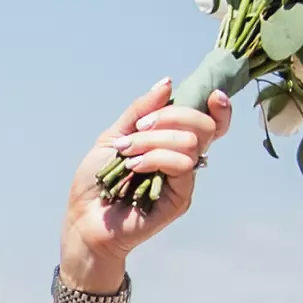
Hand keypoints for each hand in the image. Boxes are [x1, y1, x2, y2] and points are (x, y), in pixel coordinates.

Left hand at [59, 79, 233, 291]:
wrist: (82, 219)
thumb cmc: (96, 181)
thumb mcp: (114, 136)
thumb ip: (140, 111)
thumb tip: (167, 83)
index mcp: (172, 143)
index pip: (211, 124)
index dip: (220, 109)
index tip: (212, 96)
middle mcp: (184, 160)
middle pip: (205, 126)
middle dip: (171, 117)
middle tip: (139, 129)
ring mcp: (183, 181)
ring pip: (191, 143)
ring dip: (153, 140)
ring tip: (126, 154)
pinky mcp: (180, 199)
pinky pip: (182, 166)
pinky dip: (156, 158)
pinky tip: (133, 167)